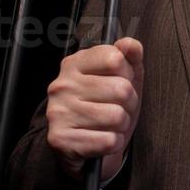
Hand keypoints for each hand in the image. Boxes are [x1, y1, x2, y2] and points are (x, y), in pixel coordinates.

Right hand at [46, 37, 143, 181]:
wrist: (83, 146)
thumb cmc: (104, 107)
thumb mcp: (122, 79)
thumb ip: (130, 58)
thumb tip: (131, 44)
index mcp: (75, 64)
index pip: (115, 58)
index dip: (127, 75)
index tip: (120, 83)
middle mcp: (63, 85)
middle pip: (121, 89)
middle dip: (129, 104)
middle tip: (118, 109)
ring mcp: (59, 112)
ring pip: (117, 116)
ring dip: (121, 126)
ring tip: (110, 125)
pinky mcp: (61, 139)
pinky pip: (108, 141)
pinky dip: (113, 144)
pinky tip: (102, 140)